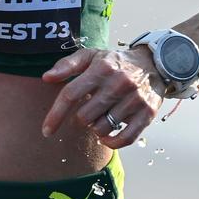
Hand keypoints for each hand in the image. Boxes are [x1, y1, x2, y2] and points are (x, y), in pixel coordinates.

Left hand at [40, 47, 165, 148]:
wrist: (153, 63)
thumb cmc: (114, 62)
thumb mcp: (91, 56)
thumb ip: (67, 65)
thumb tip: (46, 78)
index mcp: (101, 68)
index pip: (71, 94)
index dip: (55, 114)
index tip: (46, 131)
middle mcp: (118, 83)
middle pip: (85, 116)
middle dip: (81, 117)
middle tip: (89, 108)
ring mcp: (134, 99)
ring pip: (102, 128)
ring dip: (96, 127)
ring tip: (102, 115)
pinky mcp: (147, 113)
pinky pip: (125, 139)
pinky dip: (112, 142)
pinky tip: (107, 136)